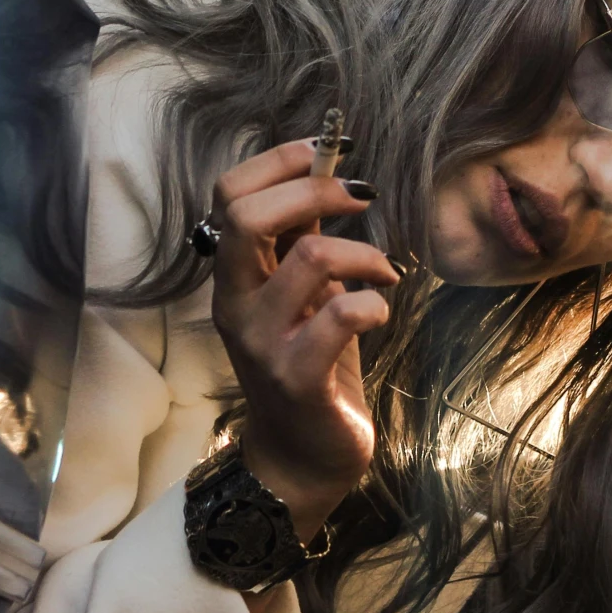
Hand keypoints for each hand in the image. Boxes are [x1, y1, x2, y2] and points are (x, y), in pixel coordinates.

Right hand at [206, 138, 398, 541]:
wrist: (302, 458)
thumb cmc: (310, 366)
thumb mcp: (302, 295)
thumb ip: (300, 241)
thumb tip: (321, 173)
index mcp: (233, 277)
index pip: (228, 195)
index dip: (279, 161)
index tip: (328, 154)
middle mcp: (235, 304)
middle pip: (247, 216)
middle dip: (315, 191)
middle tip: (361, 197)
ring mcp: (263, 343)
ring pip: (310, 259)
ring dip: (365, 254)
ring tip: (383, 273)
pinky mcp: (298, 378)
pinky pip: (342, 315)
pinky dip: (374, 303)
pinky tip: (379, 312)